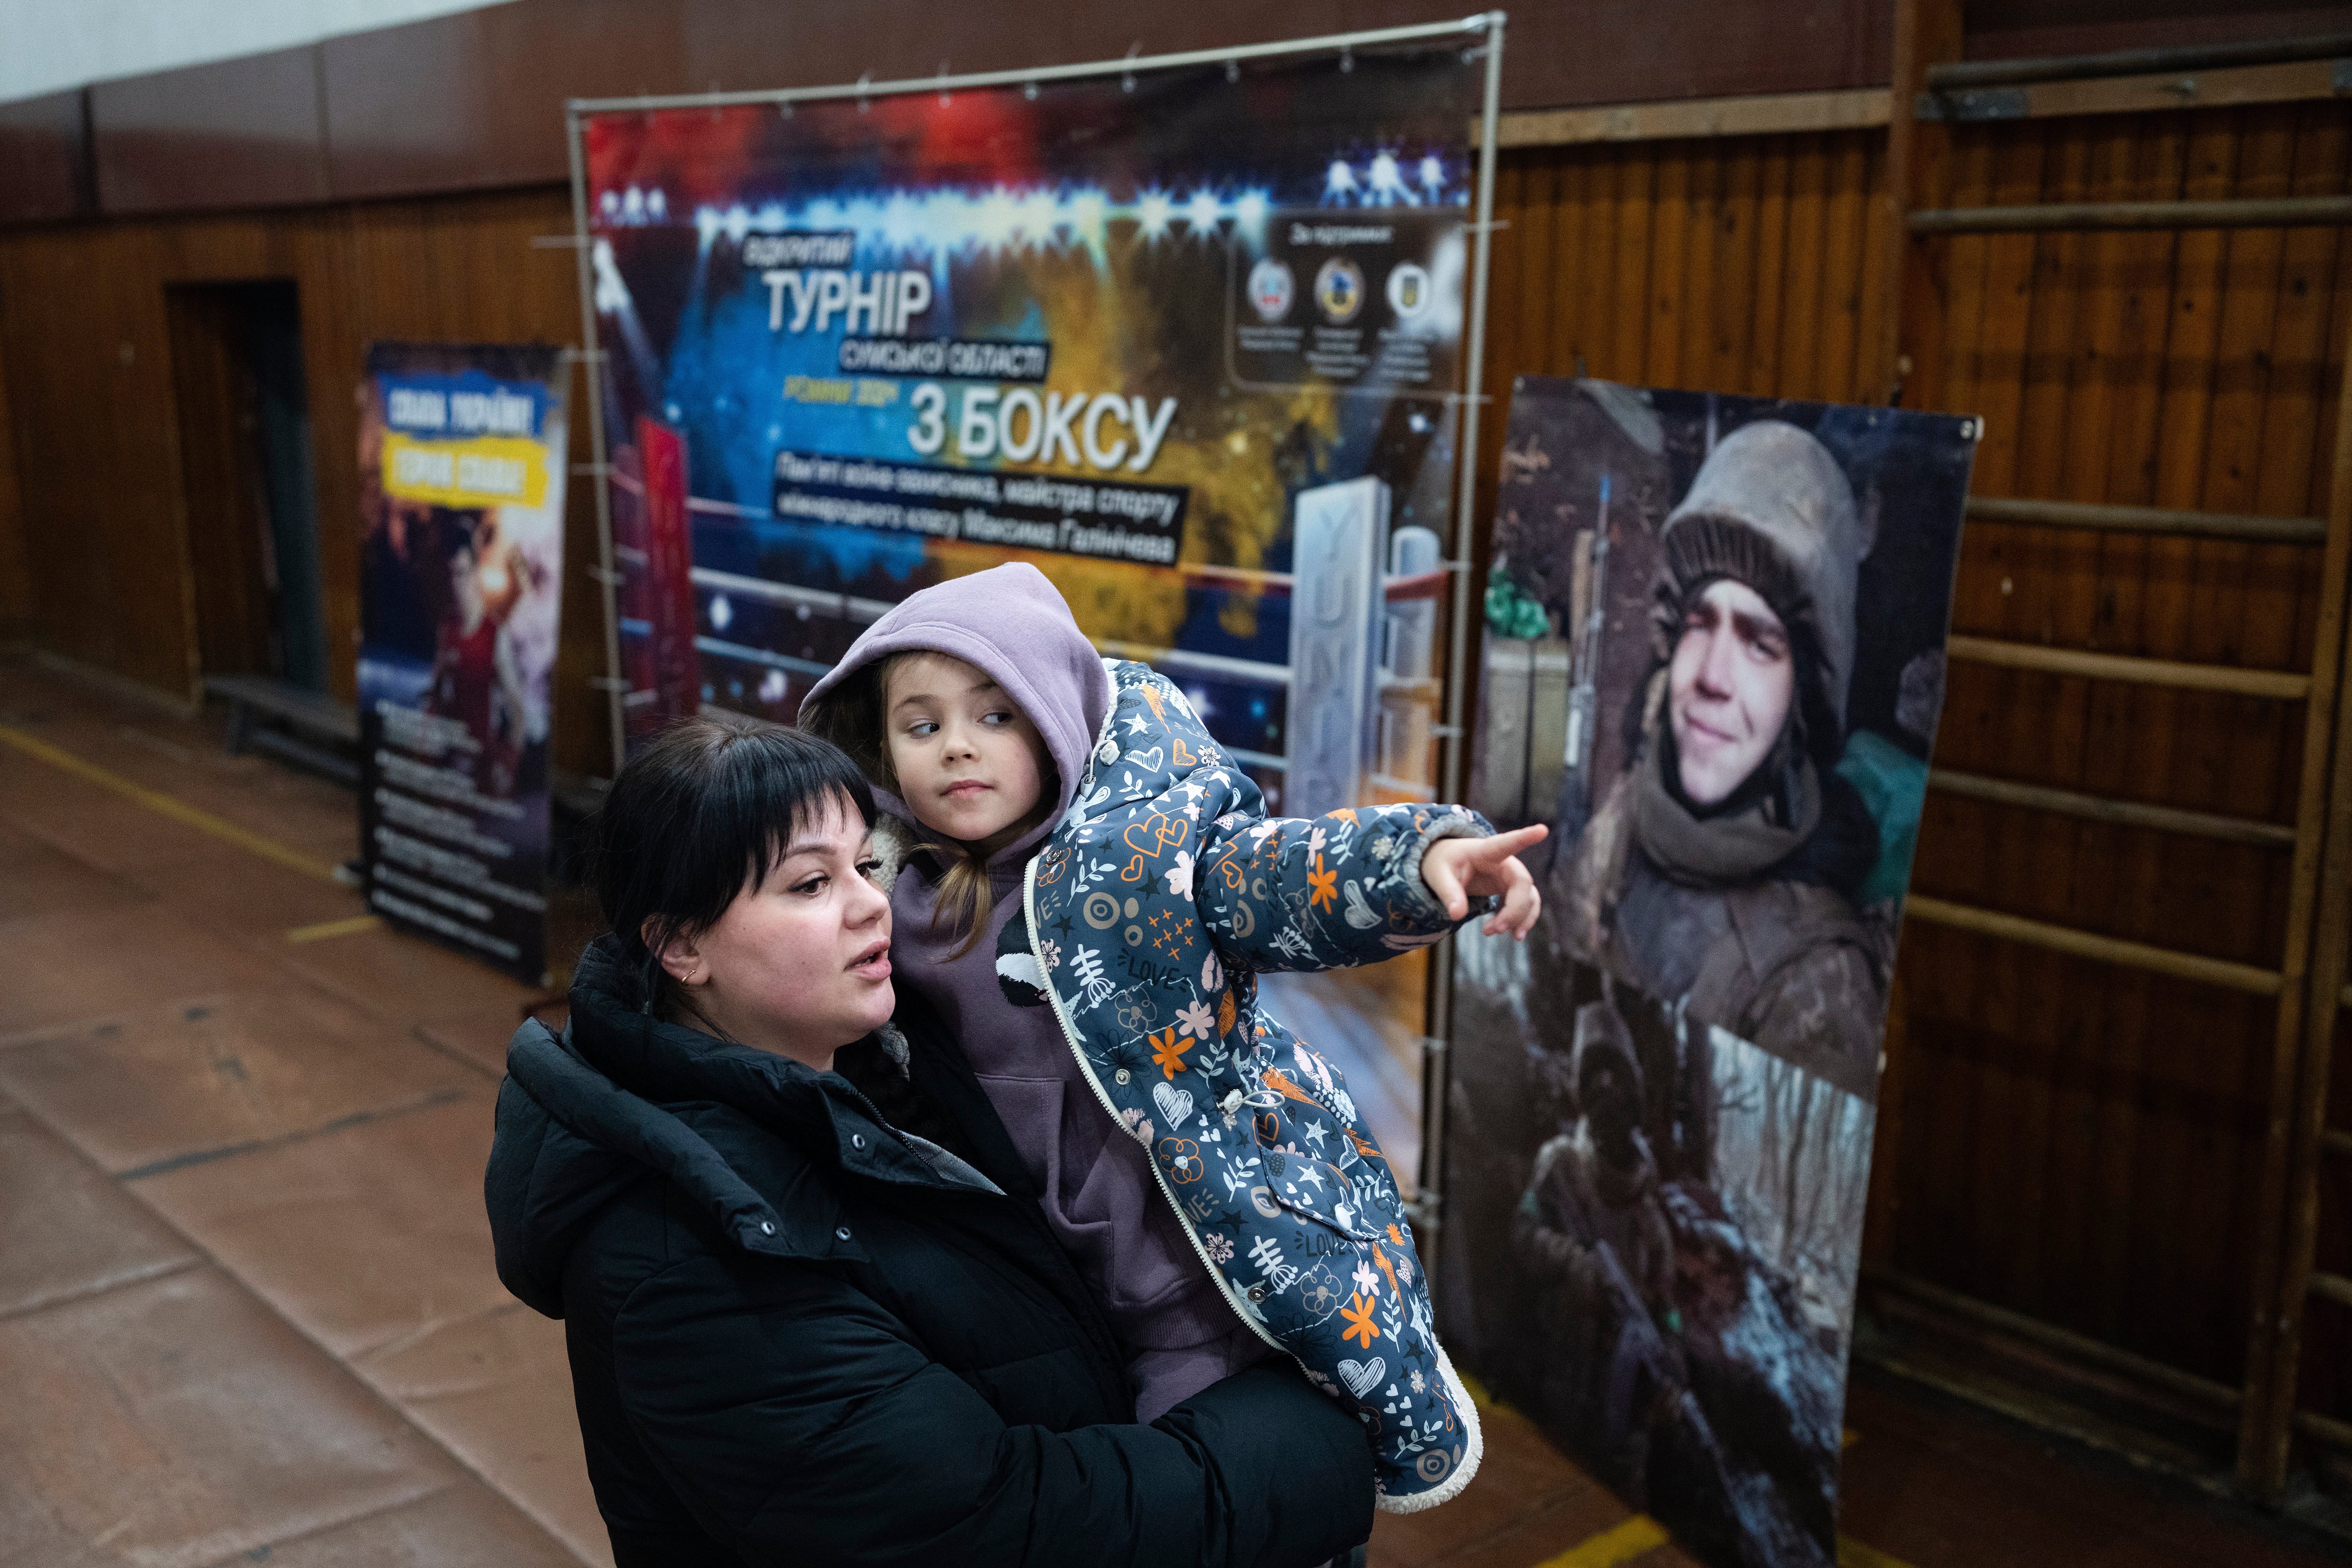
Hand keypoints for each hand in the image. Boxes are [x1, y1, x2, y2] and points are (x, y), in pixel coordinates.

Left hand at [1421, 825, 1546, 939]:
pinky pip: (1526, 905)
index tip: (1542, 829)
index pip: (1507, 843)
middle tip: (1492, 930)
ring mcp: (1510, 876)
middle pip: (1522, 883)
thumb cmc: (1444, 864)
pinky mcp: (1511, 889)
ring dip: (1519, 918)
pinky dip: (1523, 920)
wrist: (1447, 866)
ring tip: (1494, 933)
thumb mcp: (1438, 876)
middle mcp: (1504, 862)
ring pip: (1529, 897)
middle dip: (1513, 910)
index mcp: (1486, 851)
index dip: (1525, 837)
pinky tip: (1515, 935)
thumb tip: (1456, 915)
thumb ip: (1448, 893)